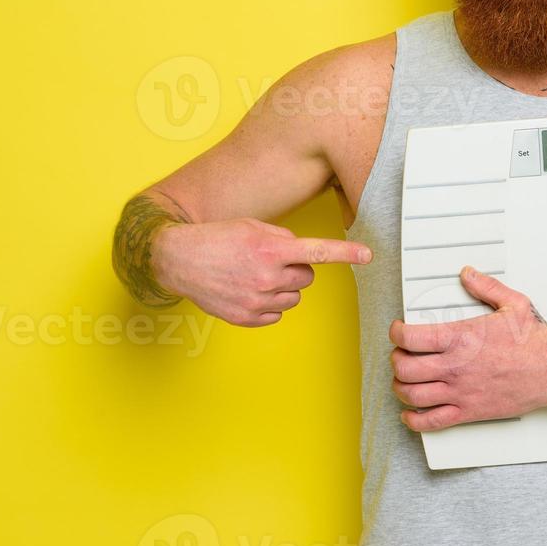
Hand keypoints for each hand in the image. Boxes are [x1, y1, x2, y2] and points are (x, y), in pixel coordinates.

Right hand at [154, 218, 371, 326]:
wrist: (178, 259)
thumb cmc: (216, 239)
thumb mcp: (251, 227)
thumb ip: (281, 238)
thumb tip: (300, 253)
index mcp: (270, 249)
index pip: (317, 252)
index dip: (346, 253)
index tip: (368, 254)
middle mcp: (266, 276)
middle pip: (307, 278)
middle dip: (296, 269)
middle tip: (272, 262)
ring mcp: (256, 300)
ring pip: (294, 297)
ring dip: (283, 287)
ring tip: (256, 276)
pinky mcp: (247, 318)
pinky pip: (277, 314)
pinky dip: (269, 304)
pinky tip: (249, 291)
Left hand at [389, 266, 546, 431]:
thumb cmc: (534, 341)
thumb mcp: (512, 303)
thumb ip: (486, 286)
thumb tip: (468, 275)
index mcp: (460, 338)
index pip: (410, 337)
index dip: (396, 333)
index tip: (398, 330)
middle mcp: (455, 366)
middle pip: (404, 368)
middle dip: (395, 360)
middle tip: (400, 355)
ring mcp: (460, 391)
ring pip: (411, 395)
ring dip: (400, 387)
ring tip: (403, 380)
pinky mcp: (469, 411)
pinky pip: (431, 422)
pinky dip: (414, 419)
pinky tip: (411, 413)